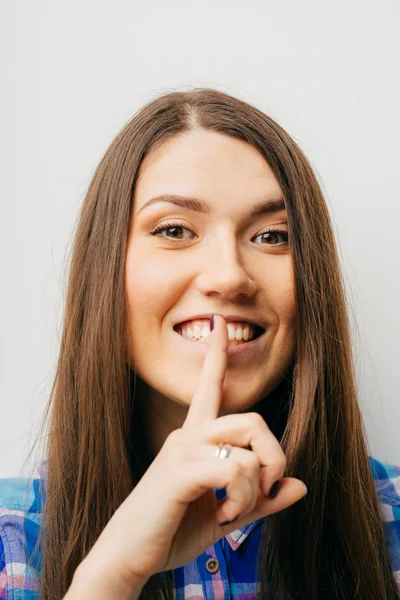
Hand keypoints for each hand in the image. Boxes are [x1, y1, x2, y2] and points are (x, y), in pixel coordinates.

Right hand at [78, 315, 306, 592]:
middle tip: (264, 490)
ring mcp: (183, 450)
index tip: (219, 324)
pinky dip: (241, 500)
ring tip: (233, 510)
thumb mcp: (228, 513)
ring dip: (255, 488)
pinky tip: (221, 516)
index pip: (209, 386)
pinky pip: (237, 471)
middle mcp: (188, 435)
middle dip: (275, 457)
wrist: (130, 556)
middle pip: (255, 420)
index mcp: (195, 438)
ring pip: (250, 448)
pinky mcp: (181, 470)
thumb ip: (262, 499)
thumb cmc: (172, 530)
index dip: (216, 354)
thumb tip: (300, 485)